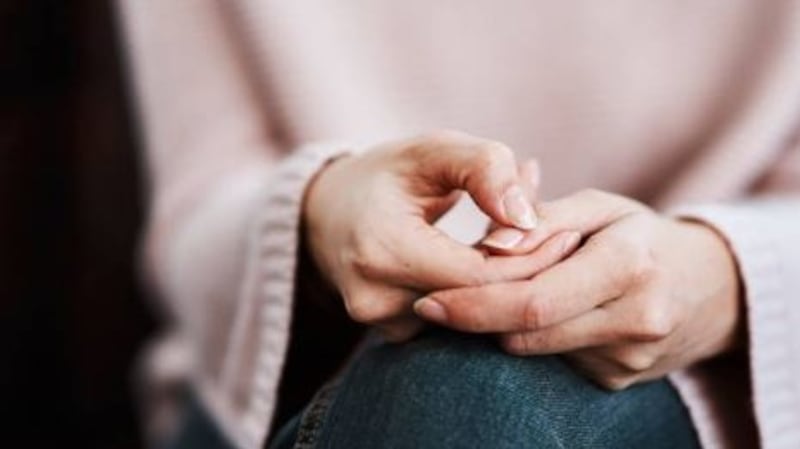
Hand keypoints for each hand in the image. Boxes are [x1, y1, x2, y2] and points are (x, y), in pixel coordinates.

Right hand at [303, 130, 579, 340]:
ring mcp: (380, 324)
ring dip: (504, 284)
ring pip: (471, 317)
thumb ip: (485, 170)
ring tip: (527, 243)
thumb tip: (527, 221)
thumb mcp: (434, 150)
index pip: (480, 275)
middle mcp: (375, 298)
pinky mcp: (392, 335)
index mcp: (382, 249)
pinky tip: (492, 263)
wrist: (327, 214)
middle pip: (480, 303)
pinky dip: (480, 294)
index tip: (566, 234)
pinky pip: (454, 321)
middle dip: (525, 273)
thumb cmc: (387, 174)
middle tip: (562, 240)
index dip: (529, 258)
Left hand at [414, 189, 742, 388]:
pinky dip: (536, 338)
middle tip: (439, 301)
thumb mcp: (600, 207)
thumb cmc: (641, 236)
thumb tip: (491, 245)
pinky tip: (547, 312)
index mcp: (629, 266)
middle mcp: (634, 320)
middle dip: (477, 318)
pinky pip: (553, 362)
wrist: (710, 288)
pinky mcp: (618, 381)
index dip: (473, 306)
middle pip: (526, 335)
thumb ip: (544, 219)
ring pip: (534, 350)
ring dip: (506, 325)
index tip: (429, 302)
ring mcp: (629, 359)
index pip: (533, 302)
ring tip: (513, 291)